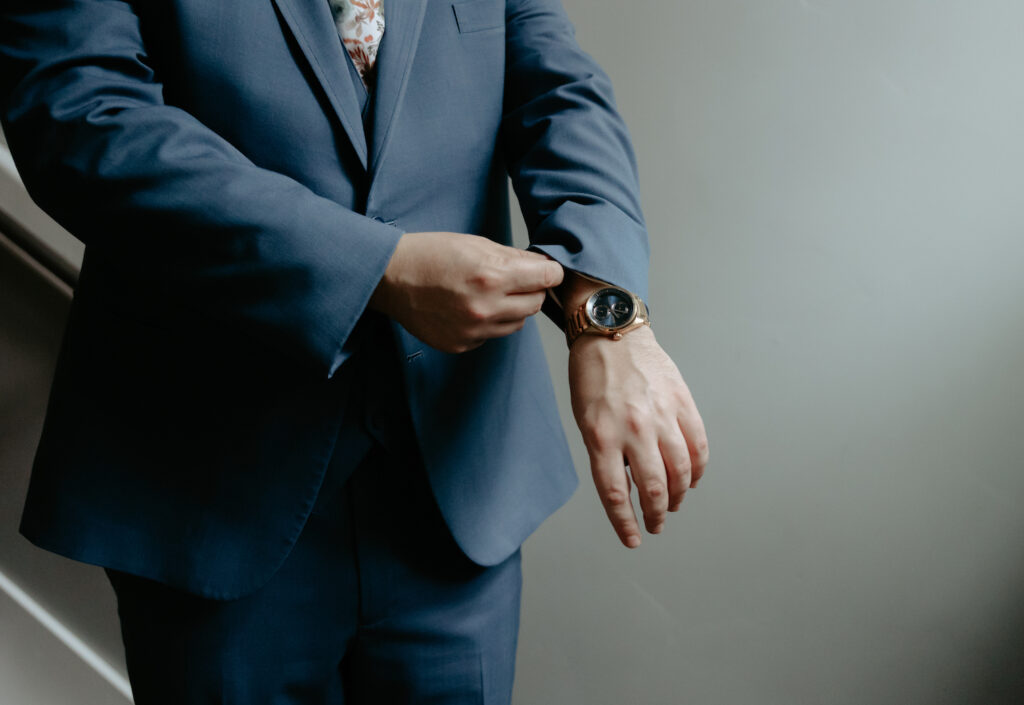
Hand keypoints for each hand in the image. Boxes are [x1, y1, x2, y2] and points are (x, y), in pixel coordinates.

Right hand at [368, 231, 563, 352]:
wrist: (390, 279)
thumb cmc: (430, 255)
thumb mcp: (476, 244)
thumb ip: (514, 257)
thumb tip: (543, 265)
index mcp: (492, 276)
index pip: (546, 279)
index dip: (550, 272)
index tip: (547, 271)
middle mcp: (486, 308)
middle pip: (536, 304)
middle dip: (532, 290)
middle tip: (517, 280)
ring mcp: (473, 331)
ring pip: (517, 323)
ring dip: (512, 308)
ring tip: (489, 293)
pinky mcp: (462, 344)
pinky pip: (492, 335)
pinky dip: (490, 323)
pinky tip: (470, 308)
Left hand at [568, 325, 708, 546]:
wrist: (612, 332)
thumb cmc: (592, 377)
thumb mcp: (586, 419)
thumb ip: (606, 454)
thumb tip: (630, 488)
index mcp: (601, 435)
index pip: (616, 494)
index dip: (626, 523)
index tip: (633, 540)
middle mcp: (633, 428)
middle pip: (655, 488)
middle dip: (656, 515)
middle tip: (655, 525)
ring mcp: (661, 415)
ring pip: (681, 471)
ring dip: (678, 495)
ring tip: (672, 505)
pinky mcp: (681, 402)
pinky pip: (698, 445)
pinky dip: (698, 468)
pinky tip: (692, 479)